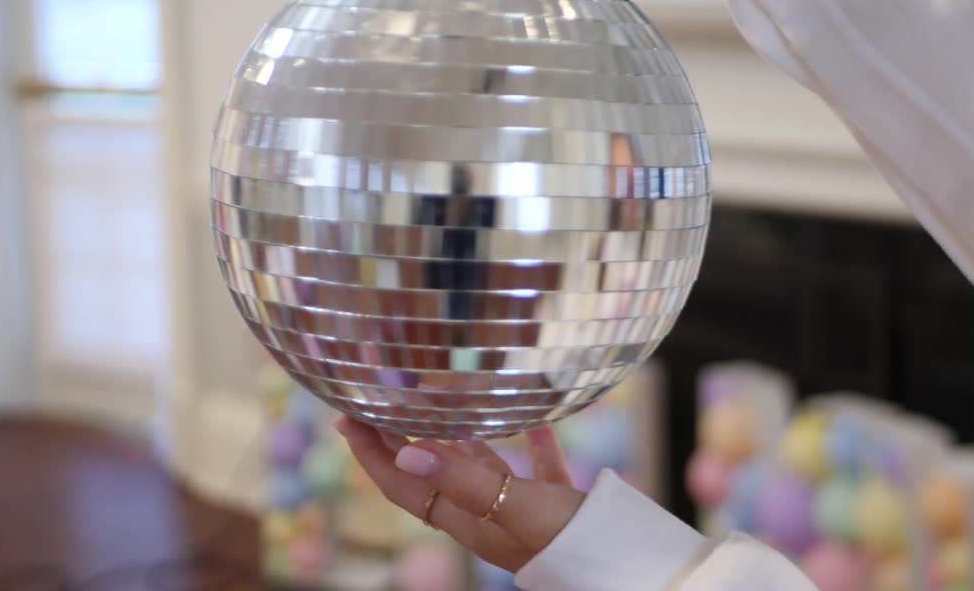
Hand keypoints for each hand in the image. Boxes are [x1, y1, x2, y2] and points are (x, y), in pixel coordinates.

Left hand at [335, 417, 585, 572]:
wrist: (626, 569)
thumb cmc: (570, 541)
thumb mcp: (515, 508)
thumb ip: (464, 479)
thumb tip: (405, 452)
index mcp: (467, 519)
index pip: (404, 483)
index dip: (373, 453)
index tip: (347, 417)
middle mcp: (486, 514)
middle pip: (432, 473)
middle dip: (400, 441)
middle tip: (377, 404)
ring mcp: (521, 510)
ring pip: (481, 470)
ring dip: (458, 441)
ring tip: (443, 407)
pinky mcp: (556, 503)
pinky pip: (538, 467)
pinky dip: (534, 442)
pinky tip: (539, 419)